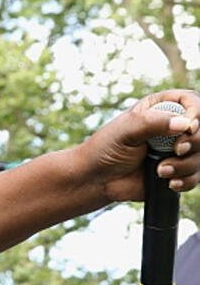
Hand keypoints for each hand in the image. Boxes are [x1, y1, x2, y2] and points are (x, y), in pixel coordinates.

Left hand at [78, 89, 199, 203]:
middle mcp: (173, 128)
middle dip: (194, 142)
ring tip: (160, 170)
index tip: (189, 127)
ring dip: (185, 165)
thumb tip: (185, 124)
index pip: (193, 102)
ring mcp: (176, 151)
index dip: (196, 113)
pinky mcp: (175, 171)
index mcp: (161, 108)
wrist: (95, 179)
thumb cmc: (105, 149)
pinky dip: (186, 181)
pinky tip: (169, 183)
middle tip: (176, 150)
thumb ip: (154, 122)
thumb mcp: (126, 129)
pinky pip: (195, 176)